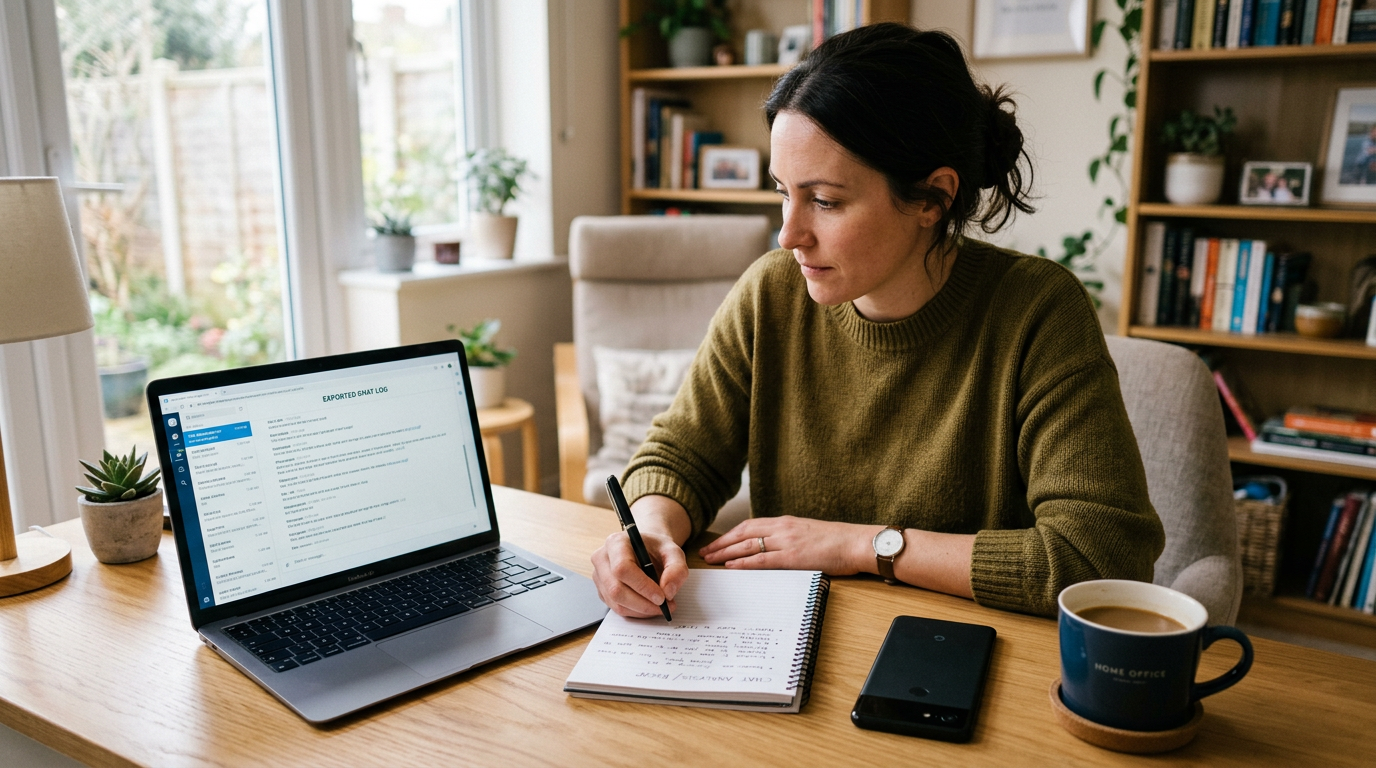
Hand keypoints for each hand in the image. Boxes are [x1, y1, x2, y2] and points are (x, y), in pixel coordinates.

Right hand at [591, 530, 688, 617]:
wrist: (646, 550)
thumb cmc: (657, 549)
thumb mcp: (674, 552)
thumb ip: (676, 569)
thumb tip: (668, 591)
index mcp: (616, 542)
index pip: (622, 568)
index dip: (642, 586)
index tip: (661, 597)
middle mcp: (602, 559)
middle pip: (616, 590)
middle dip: (643, 604)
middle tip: (665, 607)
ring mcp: (599, 576)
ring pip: (616, 603)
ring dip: (641, 610)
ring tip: (661, 607)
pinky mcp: (602, 591)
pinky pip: (617, 608)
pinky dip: (637, 612)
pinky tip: (650, 606)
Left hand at [699, 516, 870, 574]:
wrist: (857, 542)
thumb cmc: (838, 541)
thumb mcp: (808, 533)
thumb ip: (790, 538)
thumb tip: (776, 548)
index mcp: (786, 522)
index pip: (750, 526)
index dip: (731, 535)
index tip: (717, 542)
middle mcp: (783, 528)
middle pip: (743, 533)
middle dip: (722, 543)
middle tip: (705, 552)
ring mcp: (787, 542)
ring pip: (748, 546)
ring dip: (726, 553)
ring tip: (711, 560)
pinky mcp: (793, 557)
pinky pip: (762, 560)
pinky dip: (744, 563)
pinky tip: (731, 566)